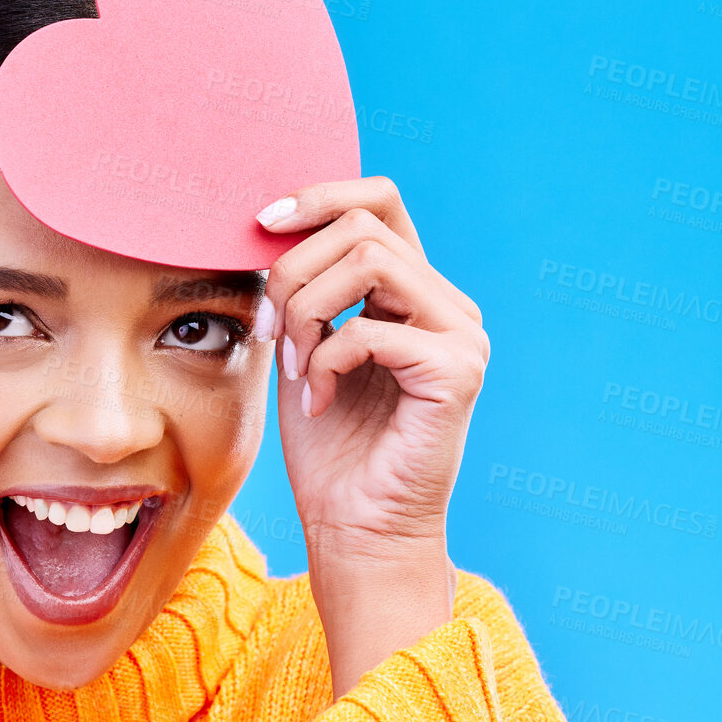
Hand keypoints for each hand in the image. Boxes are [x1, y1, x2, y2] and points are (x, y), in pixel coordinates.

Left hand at [254, 177, 488, 692]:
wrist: (352, 526)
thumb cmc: (327, 447)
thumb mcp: (300, 348)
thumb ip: (301, 289)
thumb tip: (269, 227)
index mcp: (412, 292)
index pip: (379, 202)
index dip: (319, 196)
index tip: (261, 222)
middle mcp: (446, 304)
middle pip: (362, 226)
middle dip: (293, 273)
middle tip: (271, 332)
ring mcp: (461, 334)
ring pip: (369, 261)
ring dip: (307, 311)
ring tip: (295, 366)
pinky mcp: (459, 370)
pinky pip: (372, 329)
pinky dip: (326, 360)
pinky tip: (318, 400)